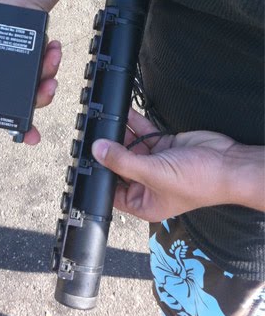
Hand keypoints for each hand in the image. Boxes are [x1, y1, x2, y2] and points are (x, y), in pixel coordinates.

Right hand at [0, 5, 61, 144]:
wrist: (11, 4)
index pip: (6, 113)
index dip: (20, 127)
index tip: (32, 135)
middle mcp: (13, 85)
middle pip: (32, 102)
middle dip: (42, 95)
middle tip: (48, 86)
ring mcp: (30, 74)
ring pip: (45, 86)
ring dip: (50, 72)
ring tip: (51, 57)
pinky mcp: (43, 62)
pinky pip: (52, 67)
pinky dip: (54, 58)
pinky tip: (53, 48)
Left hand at [92, 109, 263, 221]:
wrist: (229, 163)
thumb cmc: (200, 182)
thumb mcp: (154, 174)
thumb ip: (123, 162)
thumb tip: (98, 151)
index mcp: (144, 202)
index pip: (112, 191)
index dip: (99, 177)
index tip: (85, 160)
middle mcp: (148, 184)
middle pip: (119, 166)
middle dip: (107, 151)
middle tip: (92, 135)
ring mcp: (155, 163)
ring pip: (129, 147)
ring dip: (119, 134)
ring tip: (104, 120)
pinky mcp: (163, 145)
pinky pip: (143, 133)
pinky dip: (133, 123)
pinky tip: (121, 112)